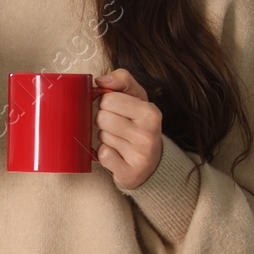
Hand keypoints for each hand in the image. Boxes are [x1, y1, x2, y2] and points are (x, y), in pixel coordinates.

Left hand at [94, 68, 162, 187]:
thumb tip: (101, 80)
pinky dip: (104, 154)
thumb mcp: (136, 97)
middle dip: (104, 121)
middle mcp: (149, 134)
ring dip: (105, 138)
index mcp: (150, 112)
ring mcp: (141, 155)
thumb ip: (121, 80)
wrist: (152, 162)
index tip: (117, 110)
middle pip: (102, 118)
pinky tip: (117, 154)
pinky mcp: (130, 173)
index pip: (108, 99)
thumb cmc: (139, 123)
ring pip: (102, 137)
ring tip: (119, 140)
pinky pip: (102, 155)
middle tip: (117, 126)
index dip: (106, 103)